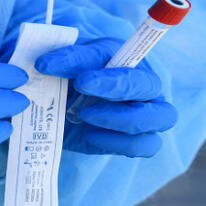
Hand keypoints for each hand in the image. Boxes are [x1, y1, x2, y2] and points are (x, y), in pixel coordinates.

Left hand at [35, 38, 176, 157]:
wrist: (64, 104)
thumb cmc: (72, 75)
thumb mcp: (69, 61)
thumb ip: (65, 60)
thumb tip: (45, 64)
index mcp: (134, 61)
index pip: (135, 66)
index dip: (113, 77)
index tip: (81, 80)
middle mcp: (147, 88)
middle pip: (151, 88)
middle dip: (116, 92)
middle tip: (82, 94)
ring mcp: (148, 115)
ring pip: (160, 119)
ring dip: (120, 120)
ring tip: (85, 115)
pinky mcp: (138, 139)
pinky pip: (145, 145)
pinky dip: (117, 142)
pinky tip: (89, 135)